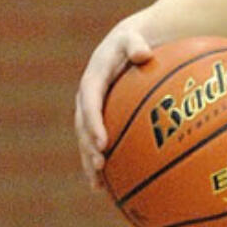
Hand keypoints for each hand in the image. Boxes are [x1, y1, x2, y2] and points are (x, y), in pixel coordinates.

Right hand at [74, 18, 155, 187]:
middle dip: (89, 147)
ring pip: (86, 140)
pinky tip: (107, 188)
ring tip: (99, 185)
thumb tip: (143, 52)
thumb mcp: (133, 38)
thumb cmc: (134, 42)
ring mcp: (91, 111)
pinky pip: (96, 145)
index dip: (93, 122)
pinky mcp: (99, 121)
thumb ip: (136, 44)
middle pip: (83, 126)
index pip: (90, 101)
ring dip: (90, 162)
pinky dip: (99, 165)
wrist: (127, 45)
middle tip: (100, 165)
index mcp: (93, 79)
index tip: (102, 141)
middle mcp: (87, 97)